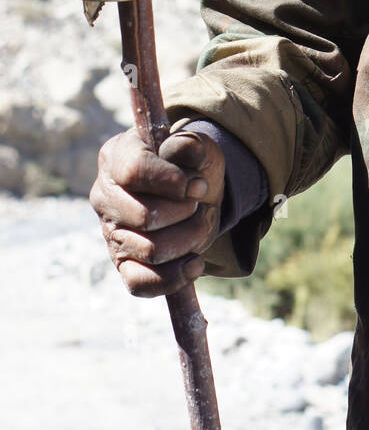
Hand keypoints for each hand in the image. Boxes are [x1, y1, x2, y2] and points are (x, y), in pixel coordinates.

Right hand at [89, 127, 225, 297]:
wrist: (195, 194)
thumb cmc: (190, 166)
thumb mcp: (198, 147)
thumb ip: (191, 145)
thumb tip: (183, 148)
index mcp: (116, 157)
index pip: (134, 170)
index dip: (171, 181)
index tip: (199, 186)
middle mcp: (104, 196)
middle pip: (144, 217)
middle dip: (186, 214)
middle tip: (203, 205)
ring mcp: (110, 233)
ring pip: (151, 251)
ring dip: (190, 240)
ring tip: (202, 224)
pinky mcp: (122, 264)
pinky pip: (140, 284)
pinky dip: (174, 278)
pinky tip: (195, 263)